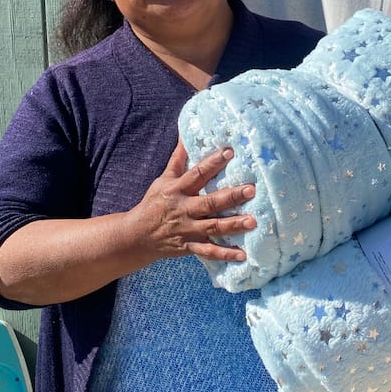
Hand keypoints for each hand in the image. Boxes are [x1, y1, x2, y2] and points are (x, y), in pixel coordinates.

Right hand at [133, 140, 256, 262]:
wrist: (137, 236)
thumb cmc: (154, 203)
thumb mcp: (163, 180)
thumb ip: (178, 160)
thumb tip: (186, 135)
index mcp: (178, 190)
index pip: (197, 173)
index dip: (213, 162)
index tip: (230, 152)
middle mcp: (184, 209)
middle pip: (210, 202)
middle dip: (231, 196)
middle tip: (251, 190)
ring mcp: (187, 229)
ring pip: (213, 227)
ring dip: (234, 225)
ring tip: (253, 221)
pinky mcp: (189, 246)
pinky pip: (209, 251)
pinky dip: (225, 254)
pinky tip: (243, 255)